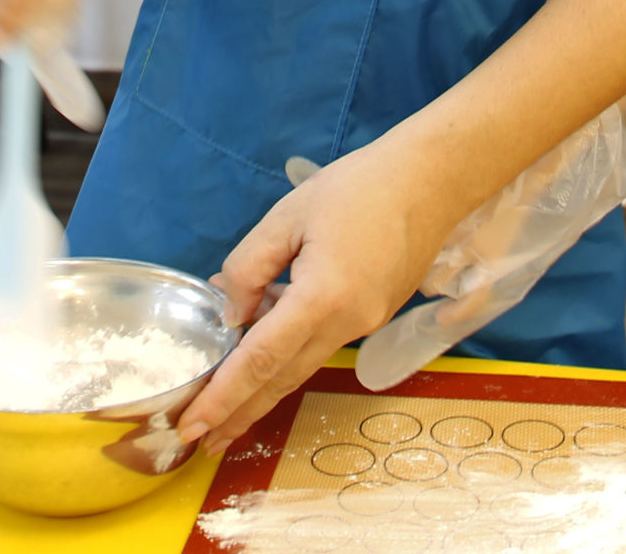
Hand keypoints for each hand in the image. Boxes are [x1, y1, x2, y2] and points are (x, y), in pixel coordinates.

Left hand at [176, 137, 472, 460]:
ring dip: (262, 395)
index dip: (223, 396)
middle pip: (282, 380)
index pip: (261, 359)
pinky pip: (320, 345)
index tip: (193, 424)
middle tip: (199, 443)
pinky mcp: (374, 317)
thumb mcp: (288, 215)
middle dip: (239, 414)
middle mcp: (347, 324)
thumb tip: (231, 314)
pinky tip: (261, 358)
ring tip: (226, 418)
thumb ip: (250, 266)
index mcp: (322, 297)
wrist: (432, 181)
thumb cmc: (359, 187)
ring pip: (301, 368)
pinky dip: (287, 360)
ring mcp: (365, 325)